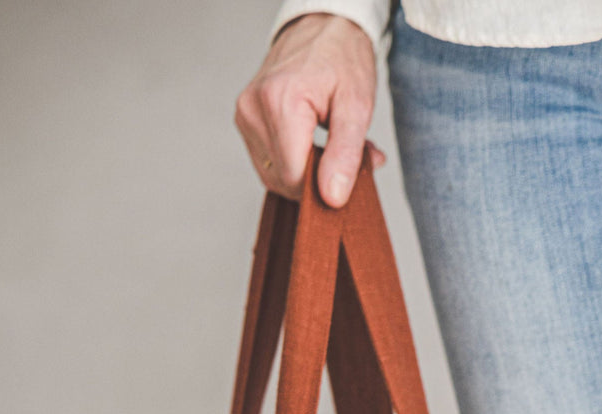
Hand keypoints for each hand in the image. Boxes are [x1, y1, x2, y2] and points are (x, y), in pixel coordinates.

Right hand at [235, 13, 384, 207]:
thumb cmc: (343, 60)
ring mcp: (244, 114)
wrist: (323, 27)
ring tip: (325, 145)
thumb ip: (346, 155)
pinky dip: (291, 163)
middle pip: (282, 180)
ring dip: (303, 173)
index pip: (294, 179)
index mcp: (280, 103)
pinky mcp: (244, 119)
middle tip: (340, 155)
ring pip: (273, 175)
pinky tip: (308, 144)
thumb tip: (333, 198)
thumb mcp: (357, 107)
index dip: (322, 187)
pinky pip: (267, 162)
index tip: (345, 171)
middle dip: (315, 179)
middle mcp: (253, 109)